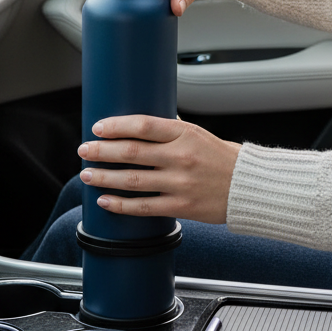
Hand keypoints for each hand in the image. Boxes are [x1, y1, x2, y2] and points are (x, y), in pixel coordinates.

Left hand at [78, 116, 241, 222]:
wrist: (247, 186)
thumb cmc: (223, 158)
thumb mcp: (198, 134)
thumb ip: (170, 129)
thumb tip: (141, 123)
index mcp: (184, 134)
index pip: (142, 125)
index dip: (116, 126)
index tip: (99, 128)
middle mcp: (180, 157)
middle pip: (131, 152)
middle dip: (102, 151)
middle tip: (84, 150)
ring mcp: (179, 183)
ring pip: (132, 180)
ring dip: (104, 178)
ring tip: (87, 175)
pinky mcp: (181, 206)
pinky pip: (143, 207)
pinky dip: (121, 205)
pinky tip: (105, 201)